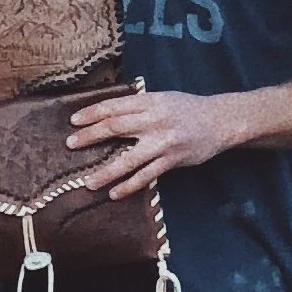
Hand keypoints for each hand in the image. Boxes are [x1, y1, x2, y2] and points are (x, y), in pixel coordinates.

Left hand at [65, 87, 235, 195]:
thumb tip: (107, 114)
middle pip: (116, 128)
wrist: (220, 121)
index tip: (74, 121)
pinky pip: (146, 176)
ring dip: (106, 172)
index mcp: (150, 101)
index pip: (114, 107)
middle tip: (71, 144)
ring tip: (89, 181)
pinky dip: (129, 186)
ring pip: (129, 159)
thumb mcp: (162, 98)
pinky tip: (115, 193)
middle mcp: (155, 120)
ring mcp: (163, 142)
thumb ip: (138, 105)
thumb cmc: (186, 109)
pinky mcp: (172, 160)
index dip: (92, 113)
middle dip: (90, 137)